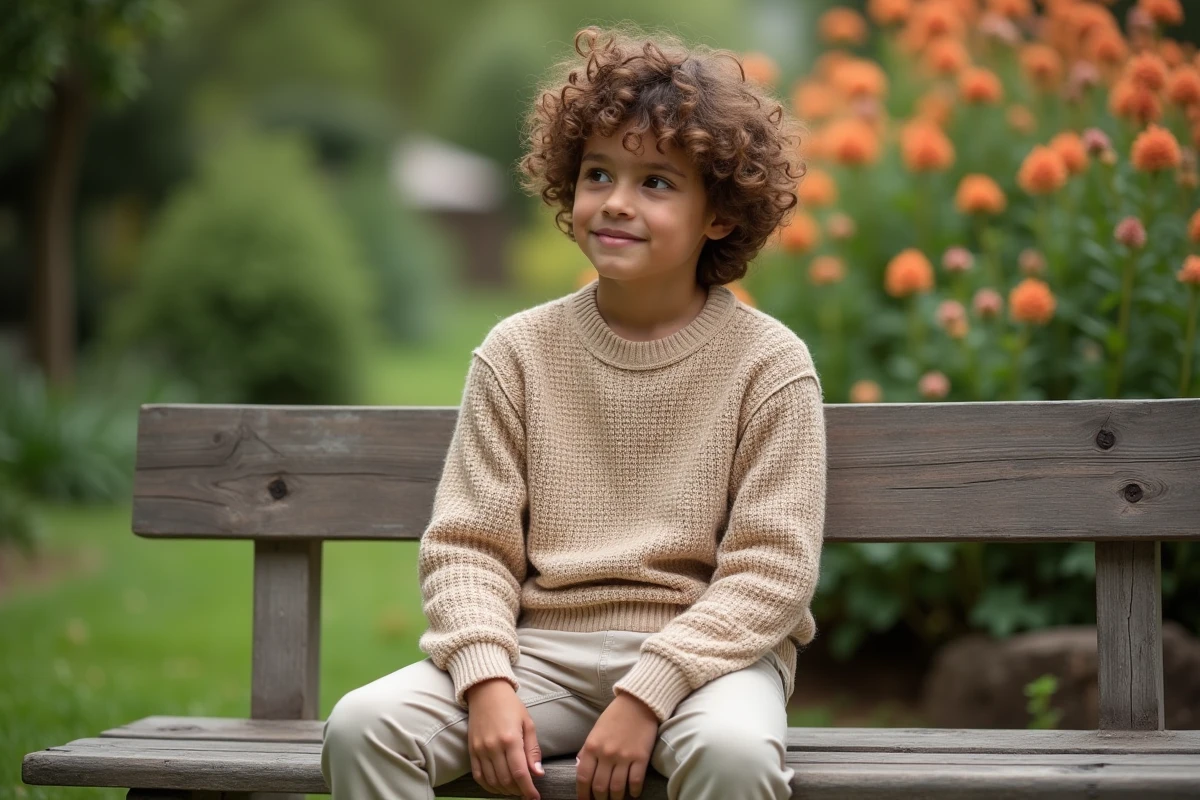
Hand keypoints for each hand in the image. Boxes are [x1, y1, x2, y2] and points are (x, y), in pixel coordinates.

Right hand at [465, 678, 544, 799]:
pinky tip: (498, 786)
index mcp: (511, 739)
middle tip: (526, 791)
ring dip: (504, 790)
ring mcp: (480, 749)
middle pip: (505, 780)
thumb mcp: (528, 723)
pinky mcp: (471, 750)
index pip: (520, 773)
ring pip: (492, 781)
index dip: (528, 789)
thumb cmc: (511, 706)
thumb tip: (538, 774)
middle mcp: (493, 746)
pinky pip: (478, 776)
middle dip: (518, 790)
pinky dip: (488, 786)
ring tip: (514, 788)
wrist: (486, 691)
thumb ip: (533, 750)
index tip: (534, 798)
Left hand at [576, 693, 658, 799]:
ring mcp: (624, 756)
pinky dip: (633, 792)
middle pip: (600, 787)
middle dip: (599, 799)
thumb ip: (586, 751)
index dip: (583, 794)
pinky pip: (635, 782)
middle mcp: (606, 753)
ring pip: (616, 788)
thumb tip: (580, 770)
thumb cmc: (614, 717)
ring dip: (615, 798)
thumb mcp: (595, 732)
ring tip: (615, 799)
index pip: (583, 778)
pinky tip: (632, 793)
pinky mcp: (641, 757)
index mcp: (592, 746)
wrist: (638, 703)